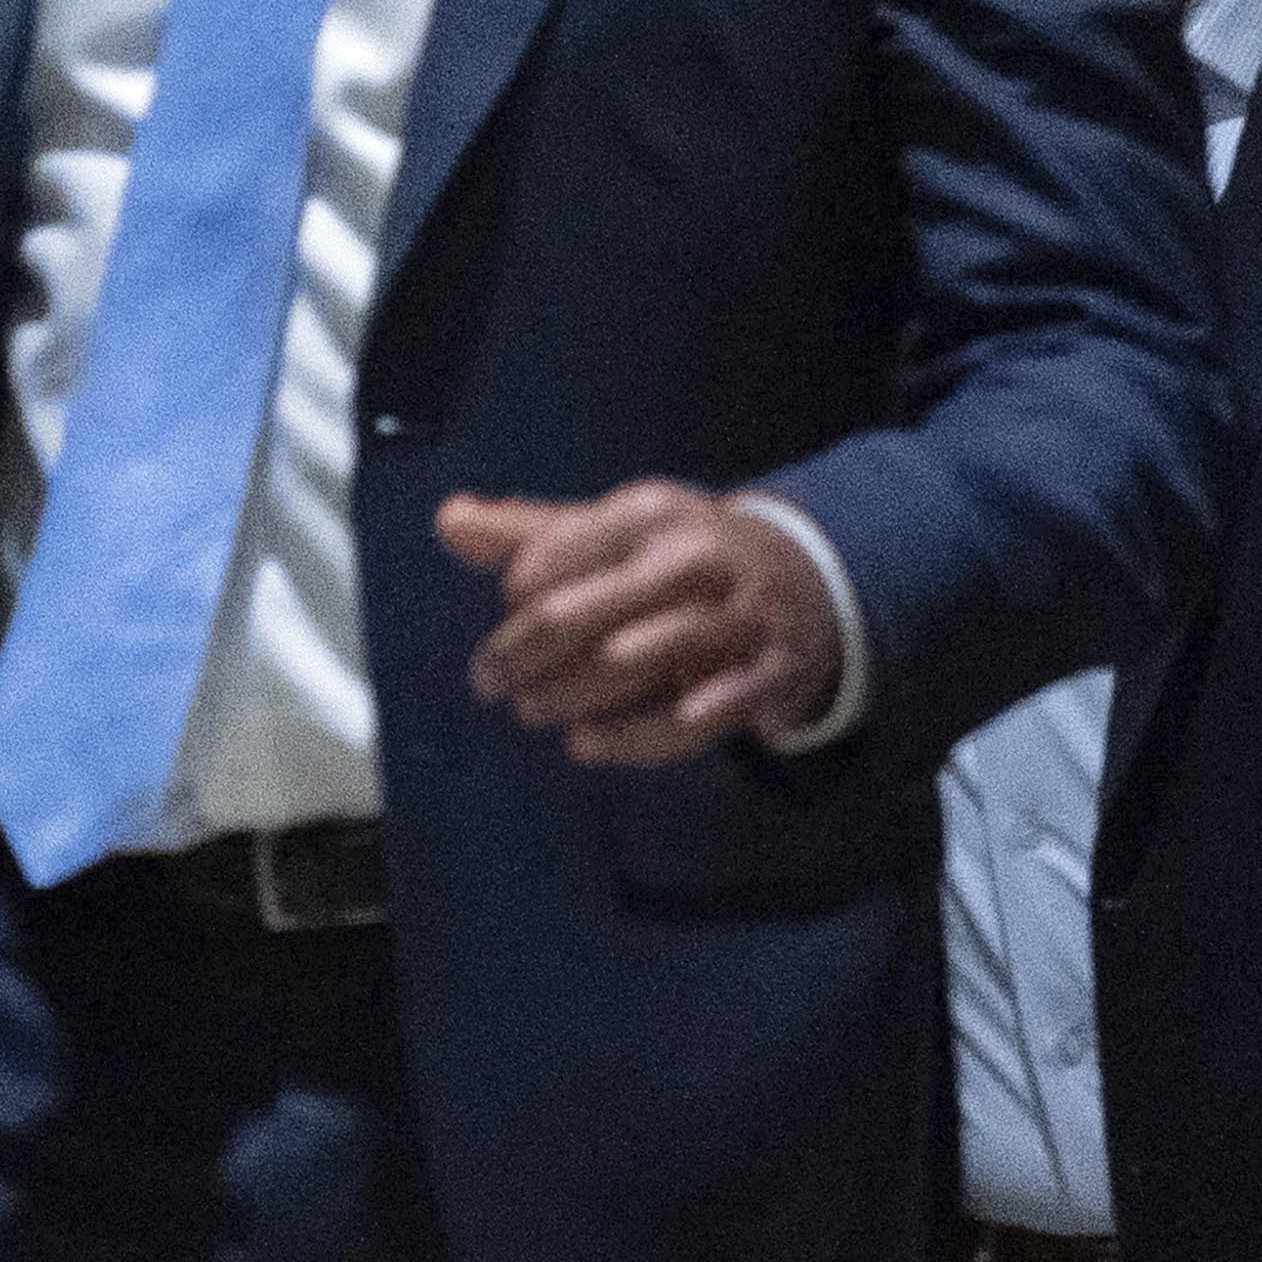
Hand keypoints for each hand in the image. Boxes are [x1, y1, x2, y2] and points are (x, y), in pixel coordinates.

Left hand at [436, 482, 845, 768]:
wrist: (811, 578)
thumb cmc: (691, 555)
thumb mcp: (619, 527)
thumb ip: (534, 530)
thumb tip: (451, 520)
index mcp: (648, 515)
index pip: (548, 561)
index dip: (512, 601)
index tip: (505, 620)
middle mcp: (691, 560)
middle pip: (577, 614)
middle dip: (520, 656)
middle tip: (491, 683)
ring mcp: (733, 618)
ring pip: (631, 664)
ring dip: (569, 697)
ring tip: (534, 712)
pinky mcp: (765, 673)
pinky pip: (694, 718)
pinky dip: (639, 737)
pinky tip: (588, 746)